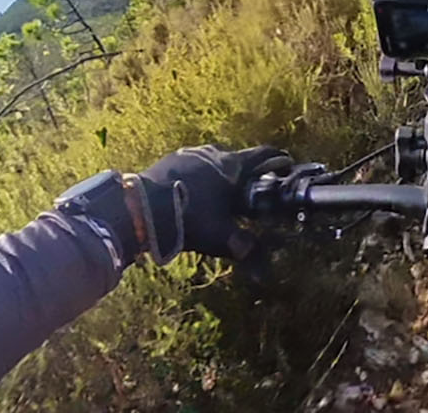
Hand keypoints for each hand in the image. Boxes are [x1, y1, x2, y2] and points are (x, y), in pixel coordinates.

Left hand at [130, 145, 292, 264]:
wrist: (140, 208)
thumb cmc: (188, 219)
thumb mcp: (221, 237)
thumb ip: (245, 249)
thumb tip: (265, 273)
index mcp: (233, 166)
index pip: (264, 154)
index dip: (278, 159)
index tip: (287, 163)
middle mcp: (214, 153)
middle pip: (238, 156)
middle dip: (247, 169)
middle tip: (252, 184)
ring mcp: (189, 154)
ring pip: (214, 158)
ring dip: (221, 170)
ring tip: (222, 187)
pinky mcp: (170, 159)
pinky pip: (193, 163)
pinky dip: (200, 173)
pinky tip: (195, 188)